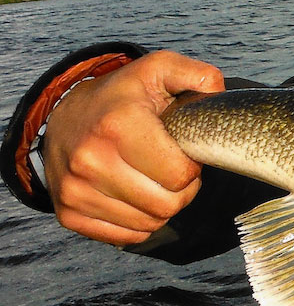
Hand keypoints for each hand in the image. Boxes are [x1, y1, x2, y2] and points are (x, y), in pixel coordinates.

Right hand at [41, 51, 223, 245]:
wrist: (63, 117)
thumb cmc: (121, 96)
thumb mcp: (158, 69)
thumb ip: (197, 74)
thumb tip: (218, 92)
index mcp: (118, 125)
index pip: (179, 175)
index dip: (191, 166)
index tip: (183, 152)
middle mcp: (90, 160)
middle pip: (167, 204)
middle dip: (181, 190)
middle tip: (174, 170)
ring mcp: (76, 190)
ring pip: (149, 223)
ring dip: (162, 207)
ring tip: (155, 181)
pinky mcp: (69, 214)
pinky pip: (127, 236)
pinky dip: (140, 222)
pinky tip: (136, 196)